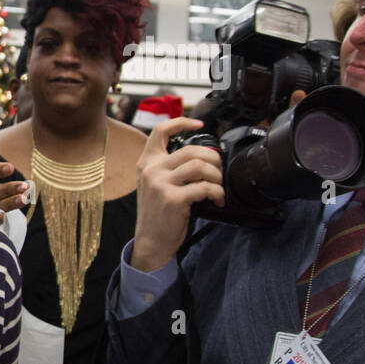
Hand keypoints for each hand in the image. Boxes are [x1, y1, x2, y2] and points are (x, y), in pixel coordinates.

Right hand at [131, 117, 224, 272]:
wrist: (151, 241)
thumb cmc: (158, 213)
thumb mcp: (155, 185)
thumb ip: (170, 168)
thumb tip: (203, 156)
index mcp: (146, 163)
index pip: (160, 131)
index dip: (182, 122)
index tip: (199, 125)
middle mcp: (151, 170)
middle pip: (192, 150)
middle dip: (214, 159)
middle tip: (218, 172)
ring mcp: (160, 184)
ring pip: (201, 166)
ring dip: (217, 177)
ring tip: (218, 187)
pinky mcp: (172, 199)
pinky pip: (205, 187)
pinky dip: (217, 193)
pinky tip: (217, 200)